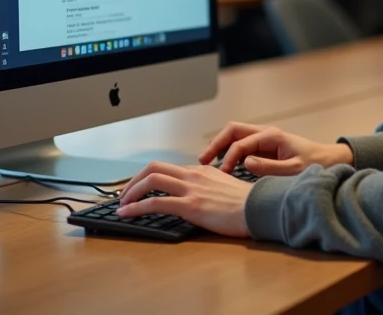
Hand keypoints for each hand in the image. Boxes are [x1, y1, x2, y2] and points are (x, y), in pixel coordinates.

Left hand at [116, 162, 252, 237]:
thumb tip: (197, 195)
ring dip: (130, 192)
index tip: (139, 188)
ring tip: (121, 204)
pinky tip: (126, 214)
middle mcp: (194, 175)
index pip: (167, 168)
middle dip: (133, 181)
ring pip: (151, 181)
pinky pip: (155, 203)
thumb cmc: (247, 204)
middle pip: (153, 168)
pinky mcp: (190, 206)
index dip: (148, 178)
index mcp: (202, 170)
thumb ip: (208, 187)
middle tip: (124, 194)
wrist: (260, 209)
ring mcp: (191, 189)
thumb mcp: (226, 187)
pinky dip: (136, 208)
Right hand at [199, 122, 353, 176]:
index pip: (241, 143)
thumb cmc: (315, 165)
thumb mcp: (293, 170)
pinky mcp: (265, 147)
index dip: (228, 158)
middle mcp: (266, 133)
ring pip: (235, 136)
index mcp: (271, 136)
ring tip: (207, 162)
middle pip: (233, 131)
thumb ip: (269, 167)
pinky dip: (229, 151)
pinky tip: (222, 165)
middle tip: (203, 161)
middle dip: (216, 144)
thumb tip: (245, 163)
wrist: (330, 161)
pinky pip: (241, 145)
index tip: (221, 174)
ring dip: (220, 146)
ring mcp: (264, 139)